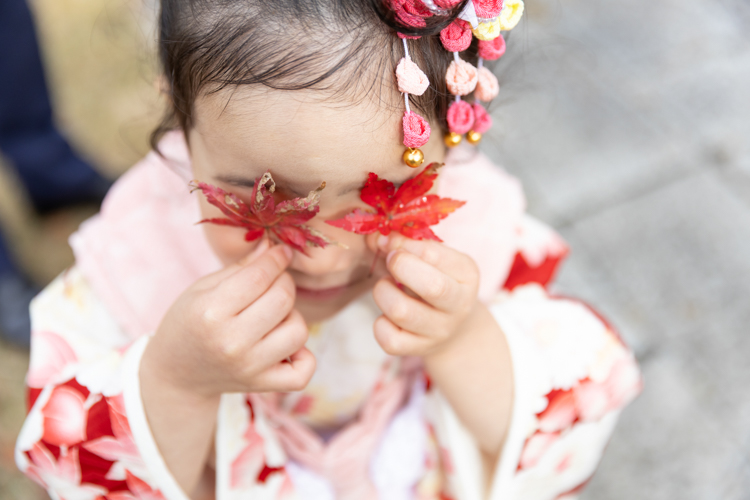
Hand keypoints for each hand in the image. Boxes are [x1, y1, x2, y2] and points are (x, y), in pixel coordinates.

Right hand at [141, 240, 315, 400]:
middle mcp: (232, 342)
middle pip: (283, 299)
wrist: (176, 375)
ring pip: (299, 330)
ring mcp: (250, 367)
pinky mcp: (263, 385)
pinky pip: (304, 370)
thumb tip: (273, 245)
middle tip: (272, 284)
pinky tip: (285, 345)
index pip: (260, 276)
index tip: (281, 251)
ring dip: (292, 317)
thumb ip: (242, 267)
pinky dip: (303, 355)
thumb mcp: (203, 288)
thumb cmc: (189, 323)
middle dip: (284, 283)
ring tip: (272, 317)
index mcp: (211, 311)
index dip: (276, 258)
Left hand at [370, 234, 480, 357]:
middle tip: (391, 261)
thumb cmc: (439, 281)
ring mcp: (439, 331)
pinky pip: (389, 339)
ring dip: (383, 292)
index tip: (391, 241)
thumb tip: (377, 238)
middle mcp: (459, 305)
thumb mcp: (436, 260)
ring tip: (387, 286)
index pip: (434, 255)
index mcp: (467, 274)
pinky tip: (386, 315)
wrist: (455, 329)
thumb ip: (409, 245)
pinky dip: (379, 324)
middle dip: (400, 266)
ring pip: (401, 311)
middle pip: (431, 286)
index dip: (404, 244)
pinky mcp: (418, 349)